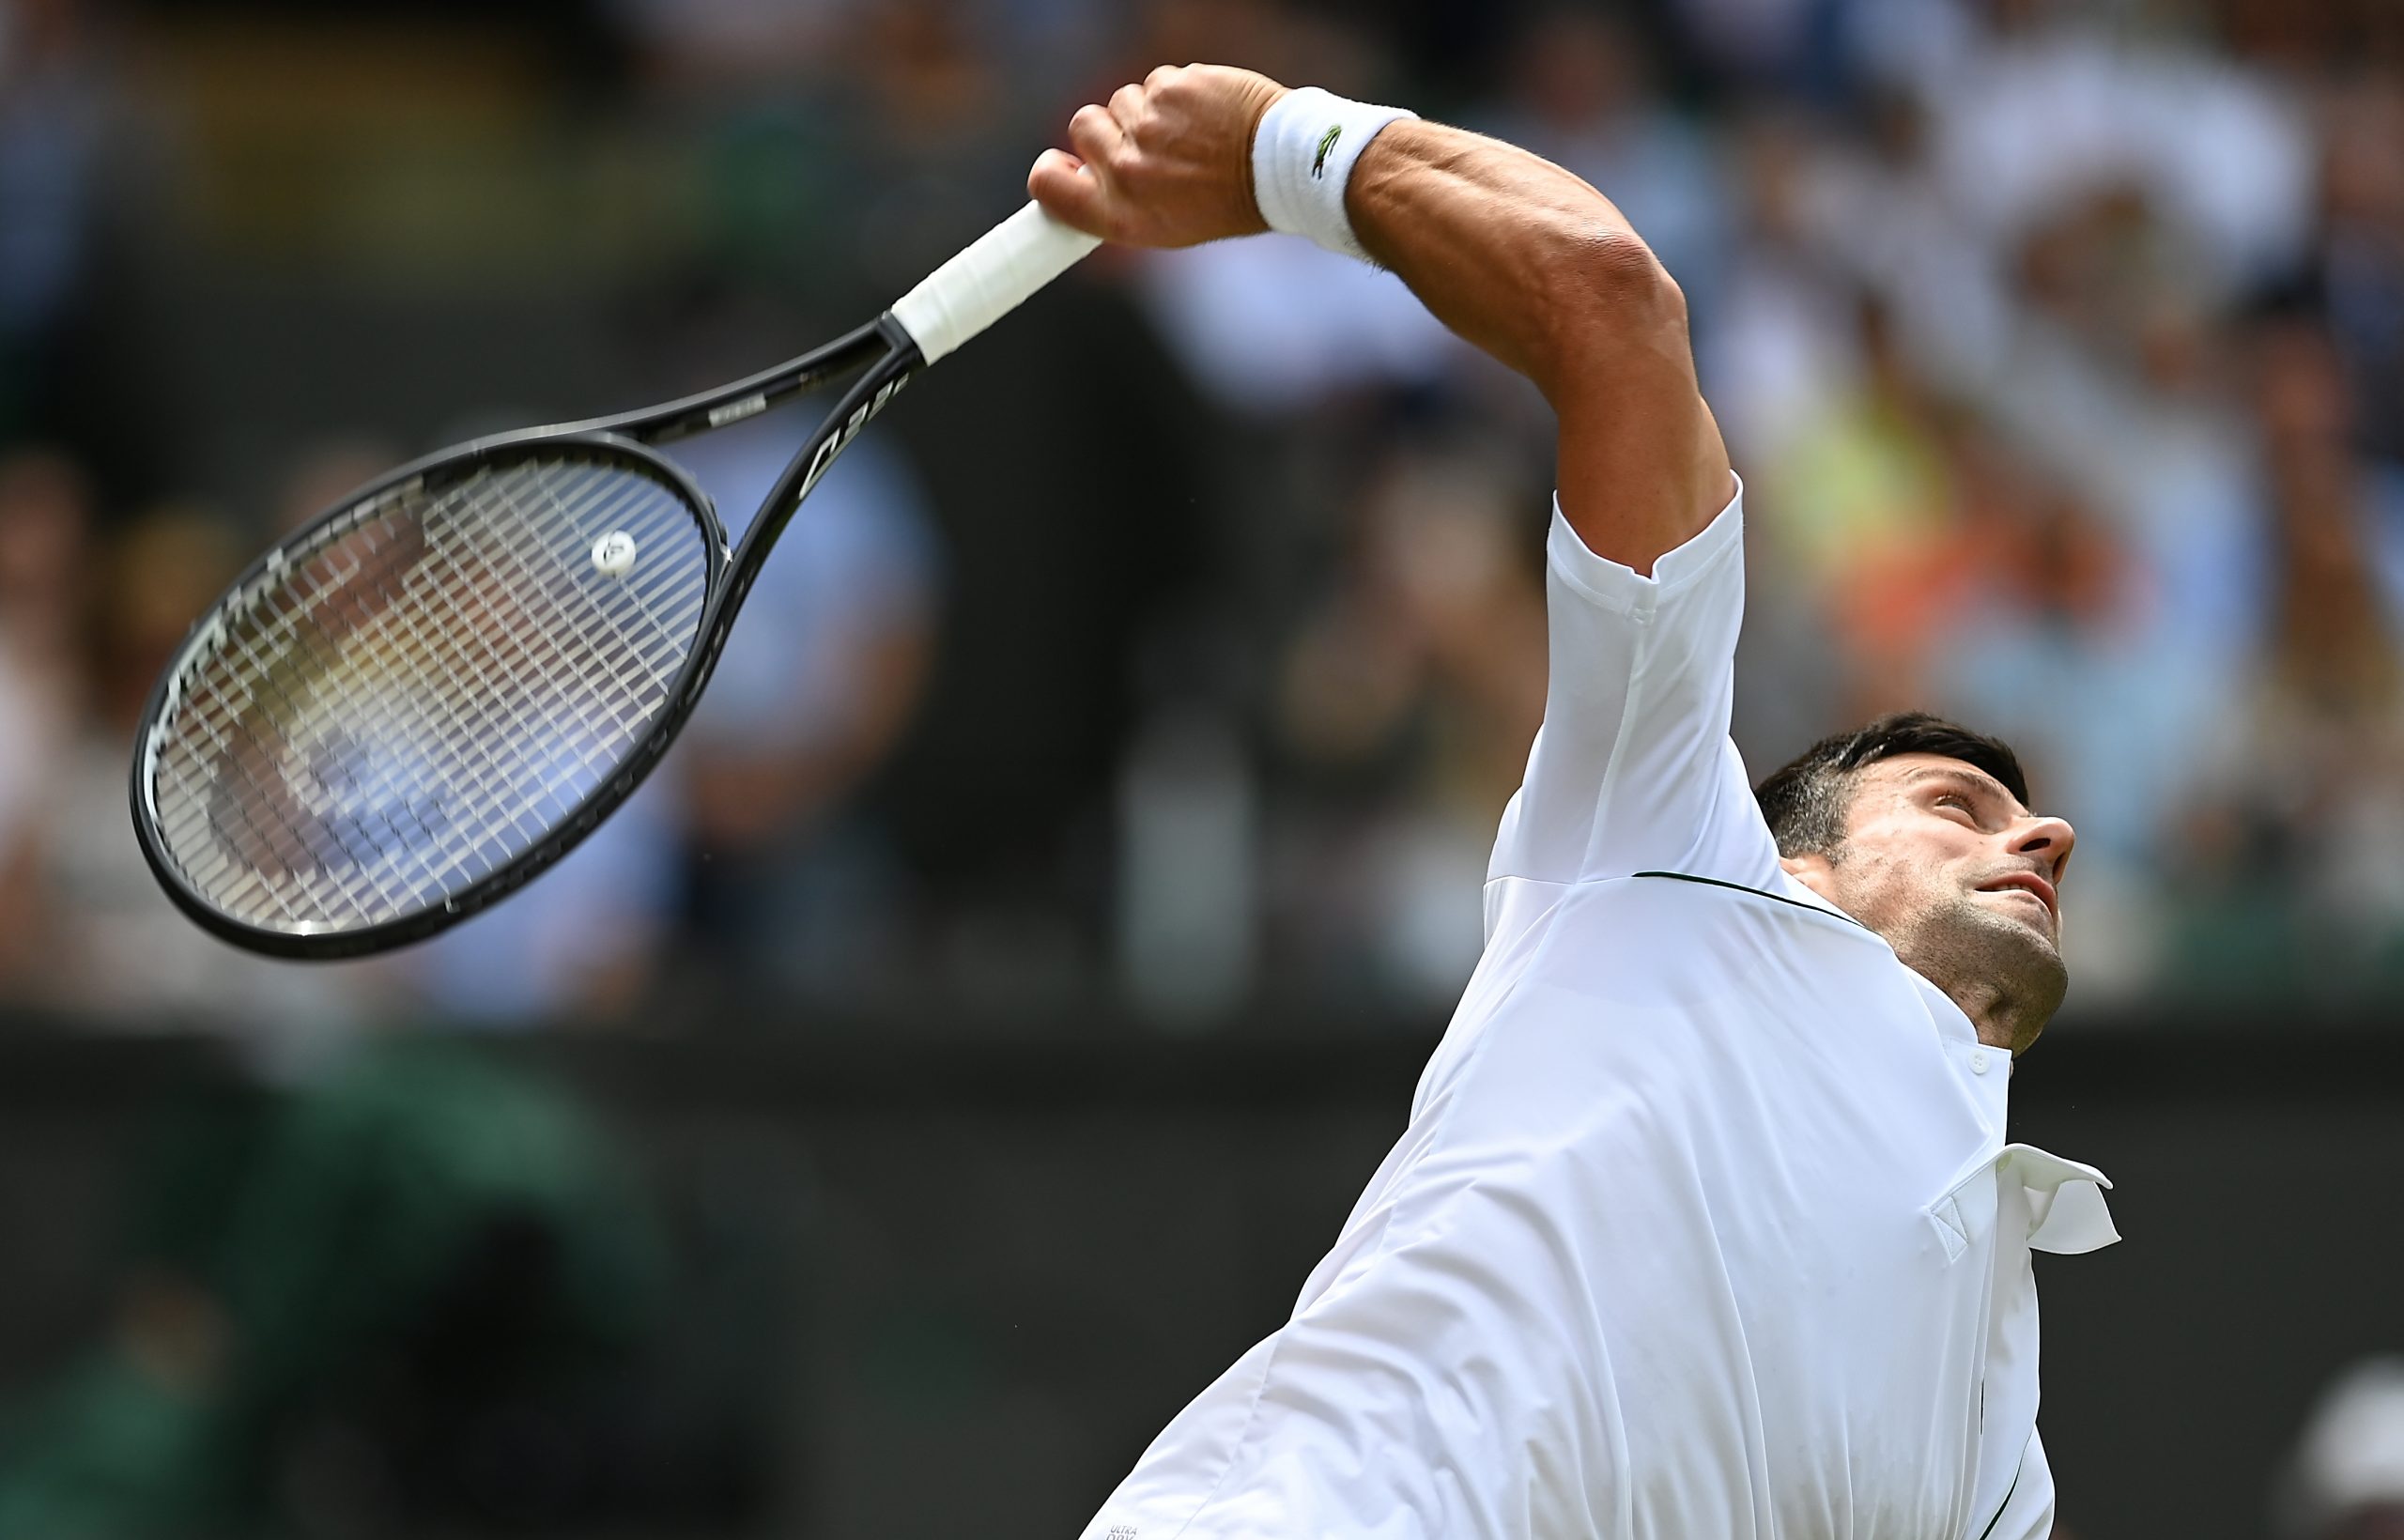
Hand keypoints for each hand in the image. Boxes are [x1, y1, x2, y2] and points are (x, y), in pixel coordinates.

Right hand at [1028, 64, 1288, 247]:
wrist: (1282, 169)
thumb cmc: (1224, 203)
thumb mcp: (1163, 227)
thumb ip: (1116, 202)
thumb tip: (1080, 178)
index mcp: (1120, 215)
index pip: (1047, 185)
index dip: (1049, 171)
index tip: (1060, 166)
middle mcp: (1127, 172)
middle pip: (1080, 127)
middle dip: (1105, 129)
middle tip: (1143, 143)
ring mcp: (1149, 125)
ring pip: (1121, 100)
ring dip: (1146, 111)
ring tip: (1187, 133)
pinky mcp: (1172, 88)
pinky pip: (1155, 82)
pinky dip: (1175, 93)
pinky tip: (1204, 113)